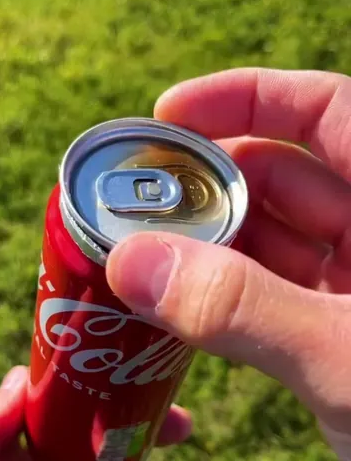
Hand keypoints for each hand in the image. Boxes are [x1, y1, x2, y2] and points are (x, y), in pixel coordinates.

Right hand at [107, 68, 350, 460]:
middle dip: (207, 186)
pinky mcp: (346, 337)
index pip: (329, 112)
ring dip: (208, 249)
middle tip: (131, 209)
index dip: (245, 99)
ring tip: (137, 263)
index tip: (165, 115)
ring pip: (276, 243)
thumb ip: (243, 309)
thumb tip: (132, 260)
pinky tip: (178, 310)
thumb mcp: (348, 361)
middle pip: (288, 177)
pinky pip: (276, 298)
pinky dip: (227, 299)